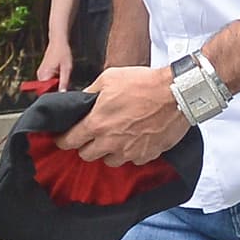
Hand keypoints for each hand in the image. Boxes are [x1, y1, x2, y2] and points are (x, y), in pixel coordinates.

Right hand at [35, 37, 74, 91]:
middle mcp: (40, 76)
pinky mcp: (42, 72)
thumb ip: (64, 82)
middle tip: (65, 84)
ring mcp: (40, 74)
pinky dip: (54, 81)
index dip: (54, 95)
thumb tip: (63, 94)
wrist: (58, 41)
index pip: (46, 92)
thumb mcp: (67, 68)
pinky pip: (47, 81)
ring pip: (47, 86)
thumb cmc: (63, 53)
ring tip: (62, 76)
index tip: (61, 93)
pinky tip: (60, 75)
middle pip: (46, 90)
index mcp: (44, 75)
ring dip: (55, 85)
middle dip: (55, 90)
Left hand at [57, 65, 188, 165]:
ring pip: (109, 161)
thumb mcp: (109, 78)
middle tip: (91, 136)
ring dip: (108, 152)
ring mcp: (129, 152)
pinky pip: (132, 160)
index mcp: (96, 124)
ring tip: (115, 138)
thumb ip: (91, 92)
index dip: (63, 140)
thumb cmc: (144, 84)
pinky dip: (130, 153)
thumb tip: (82, 100)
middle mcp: (110, 142)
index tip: (63, 139)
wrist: (177, 94)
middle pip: (87, 155)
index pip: (70, 141)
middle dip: (85, 146)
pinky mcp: (146, 155)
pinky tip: (134, 140)